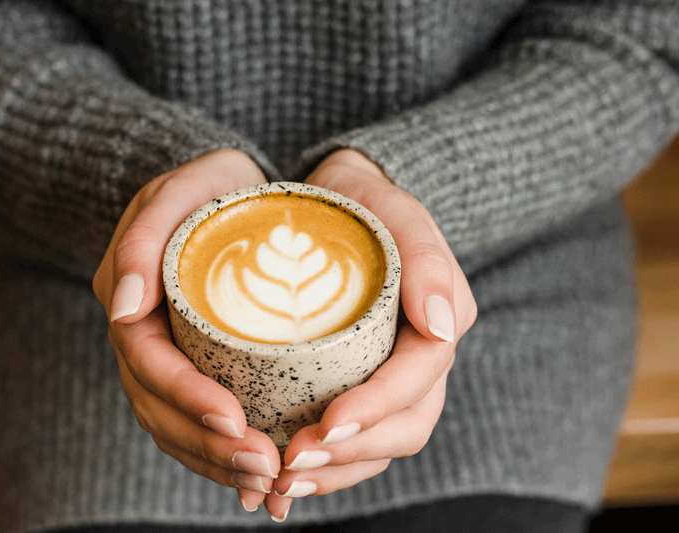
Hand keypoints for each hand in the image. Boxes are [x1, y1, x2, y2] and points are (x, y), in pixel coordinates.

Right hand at [93, 149, 281, 512]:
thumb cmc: (204, 187)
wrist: (219, 189)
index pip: (150, 364)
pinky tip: (260, 476)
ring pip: (176, 427)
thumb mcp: (176, 192)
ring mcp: (165, 358)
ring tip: (268, 483)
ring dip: (217, 462)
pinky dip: (222, 454)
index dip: (187, 398)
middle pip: (160, 410)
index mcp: (132, 303)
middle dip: (209, 447)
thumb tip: (125, 308)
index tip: (234, 422)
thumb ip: (143, 239)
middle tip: (264, 468)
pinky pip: (195, 422)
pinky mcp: (193, 368)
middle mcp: (142, 339)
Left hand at [262, 149, 477, 521]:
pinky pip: (354, 439)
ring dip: (335, 472)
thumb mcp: (397, 213)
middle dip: (352, 452)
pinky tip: (285, 476)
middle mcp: (420, 362)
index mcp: (437, 325)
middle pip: (404, 427)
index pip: (418, 381)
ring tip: (283, 481)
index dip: (377, 408)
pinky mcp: (360, 386)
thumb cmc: (368, 204)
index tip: (328, 422)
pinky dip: (325, 466)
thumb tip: (440, 324)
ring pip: (380, 445)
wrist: (340, 202)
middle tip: (294, 460)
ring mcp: (392, 379)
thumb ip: (426, 260)